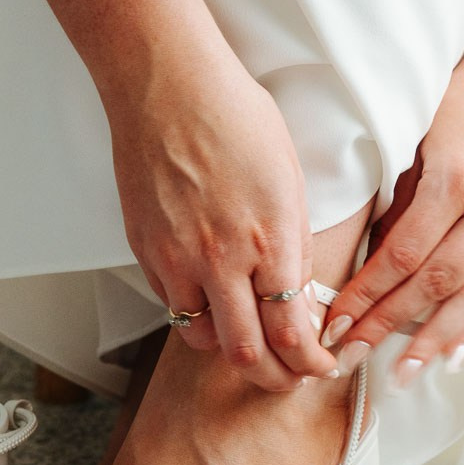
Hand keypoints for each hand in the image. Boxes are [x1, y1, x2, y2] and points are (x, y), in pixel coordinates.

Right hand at [109, 58, 338, 390]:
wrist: (167, 85)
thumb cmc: (233, 115)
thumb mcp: (290, 178)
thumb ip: (294, 245)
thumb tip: (298, 295)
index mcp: (269, 239)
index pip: (292, 332)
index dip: (309, 363)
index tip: (319, 366)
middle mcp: (220, 260)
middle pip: (246, 356)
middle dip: (275, 379)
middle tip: (288, 379)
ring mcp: (176, 258)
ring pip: (202, 341)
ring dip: (230, 350)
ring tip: (249, 341)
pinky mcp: (145, 250)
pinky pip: (171, 305)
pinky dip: (195, 316)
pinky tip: (211, 301)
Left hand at [323, 57, 463, 384]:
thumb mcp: (419, 140)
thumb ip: (400, 203)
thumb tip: (372, 263)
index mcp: (456, 179)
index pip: (402, 254)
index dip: (367, 296)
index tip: (335, 323)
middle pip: (434, 284)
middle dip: (388, 325)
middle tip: (351, 356)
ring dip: (432, 341)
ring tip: (401, 374)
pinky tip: (453, 356)